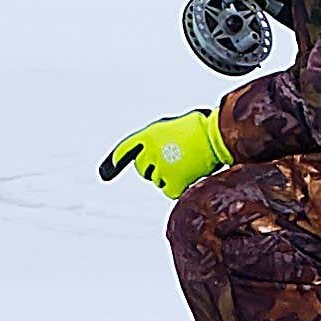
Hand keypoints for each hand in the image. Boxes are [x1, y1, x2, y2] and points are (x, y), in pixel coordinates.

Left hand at [98, 108, 232, 196]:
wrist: (214, 136)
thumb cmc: (197, 130)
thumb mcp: (168, 129)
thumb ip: (153, 142)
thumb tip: (146, 157)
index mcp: (149, 135)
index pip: (126, 150)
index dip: (115, 161)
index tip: (105, 172)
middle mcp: (150, 152)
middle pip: (143, 169)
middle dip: (154, 167)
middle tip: (173, 159)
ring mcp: (160, 167)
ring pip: (157, 180)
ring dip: (169, 176)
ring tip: (185, 163)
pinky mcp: (172, 182)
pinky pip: (169, 191)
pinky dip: (178, 186)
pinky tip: (189, 174)